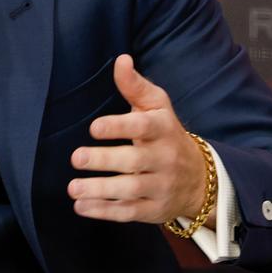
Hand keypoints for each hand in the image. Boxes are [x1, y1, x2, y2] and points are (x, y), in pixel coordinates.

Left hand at [67, 54, 212, 227]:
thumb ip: (134, 85)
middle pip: (135, 161)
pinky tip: (81, 206)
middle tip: (76, 158)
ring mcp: (161, 186)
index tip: (94, 127)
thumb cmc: (165, 133)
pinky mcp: (154, 209)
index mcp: (162, 129)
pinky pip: (129, 212)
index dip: (119, 126)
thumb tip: (121, 60)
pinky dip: (104, 211)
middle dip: (104, 161)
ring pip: (131, 190)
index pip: (143, 127)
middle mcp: (164, 158)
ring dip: (100, 190)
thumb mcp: (156, 106)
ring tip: (73, 188)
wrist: (199, 177)